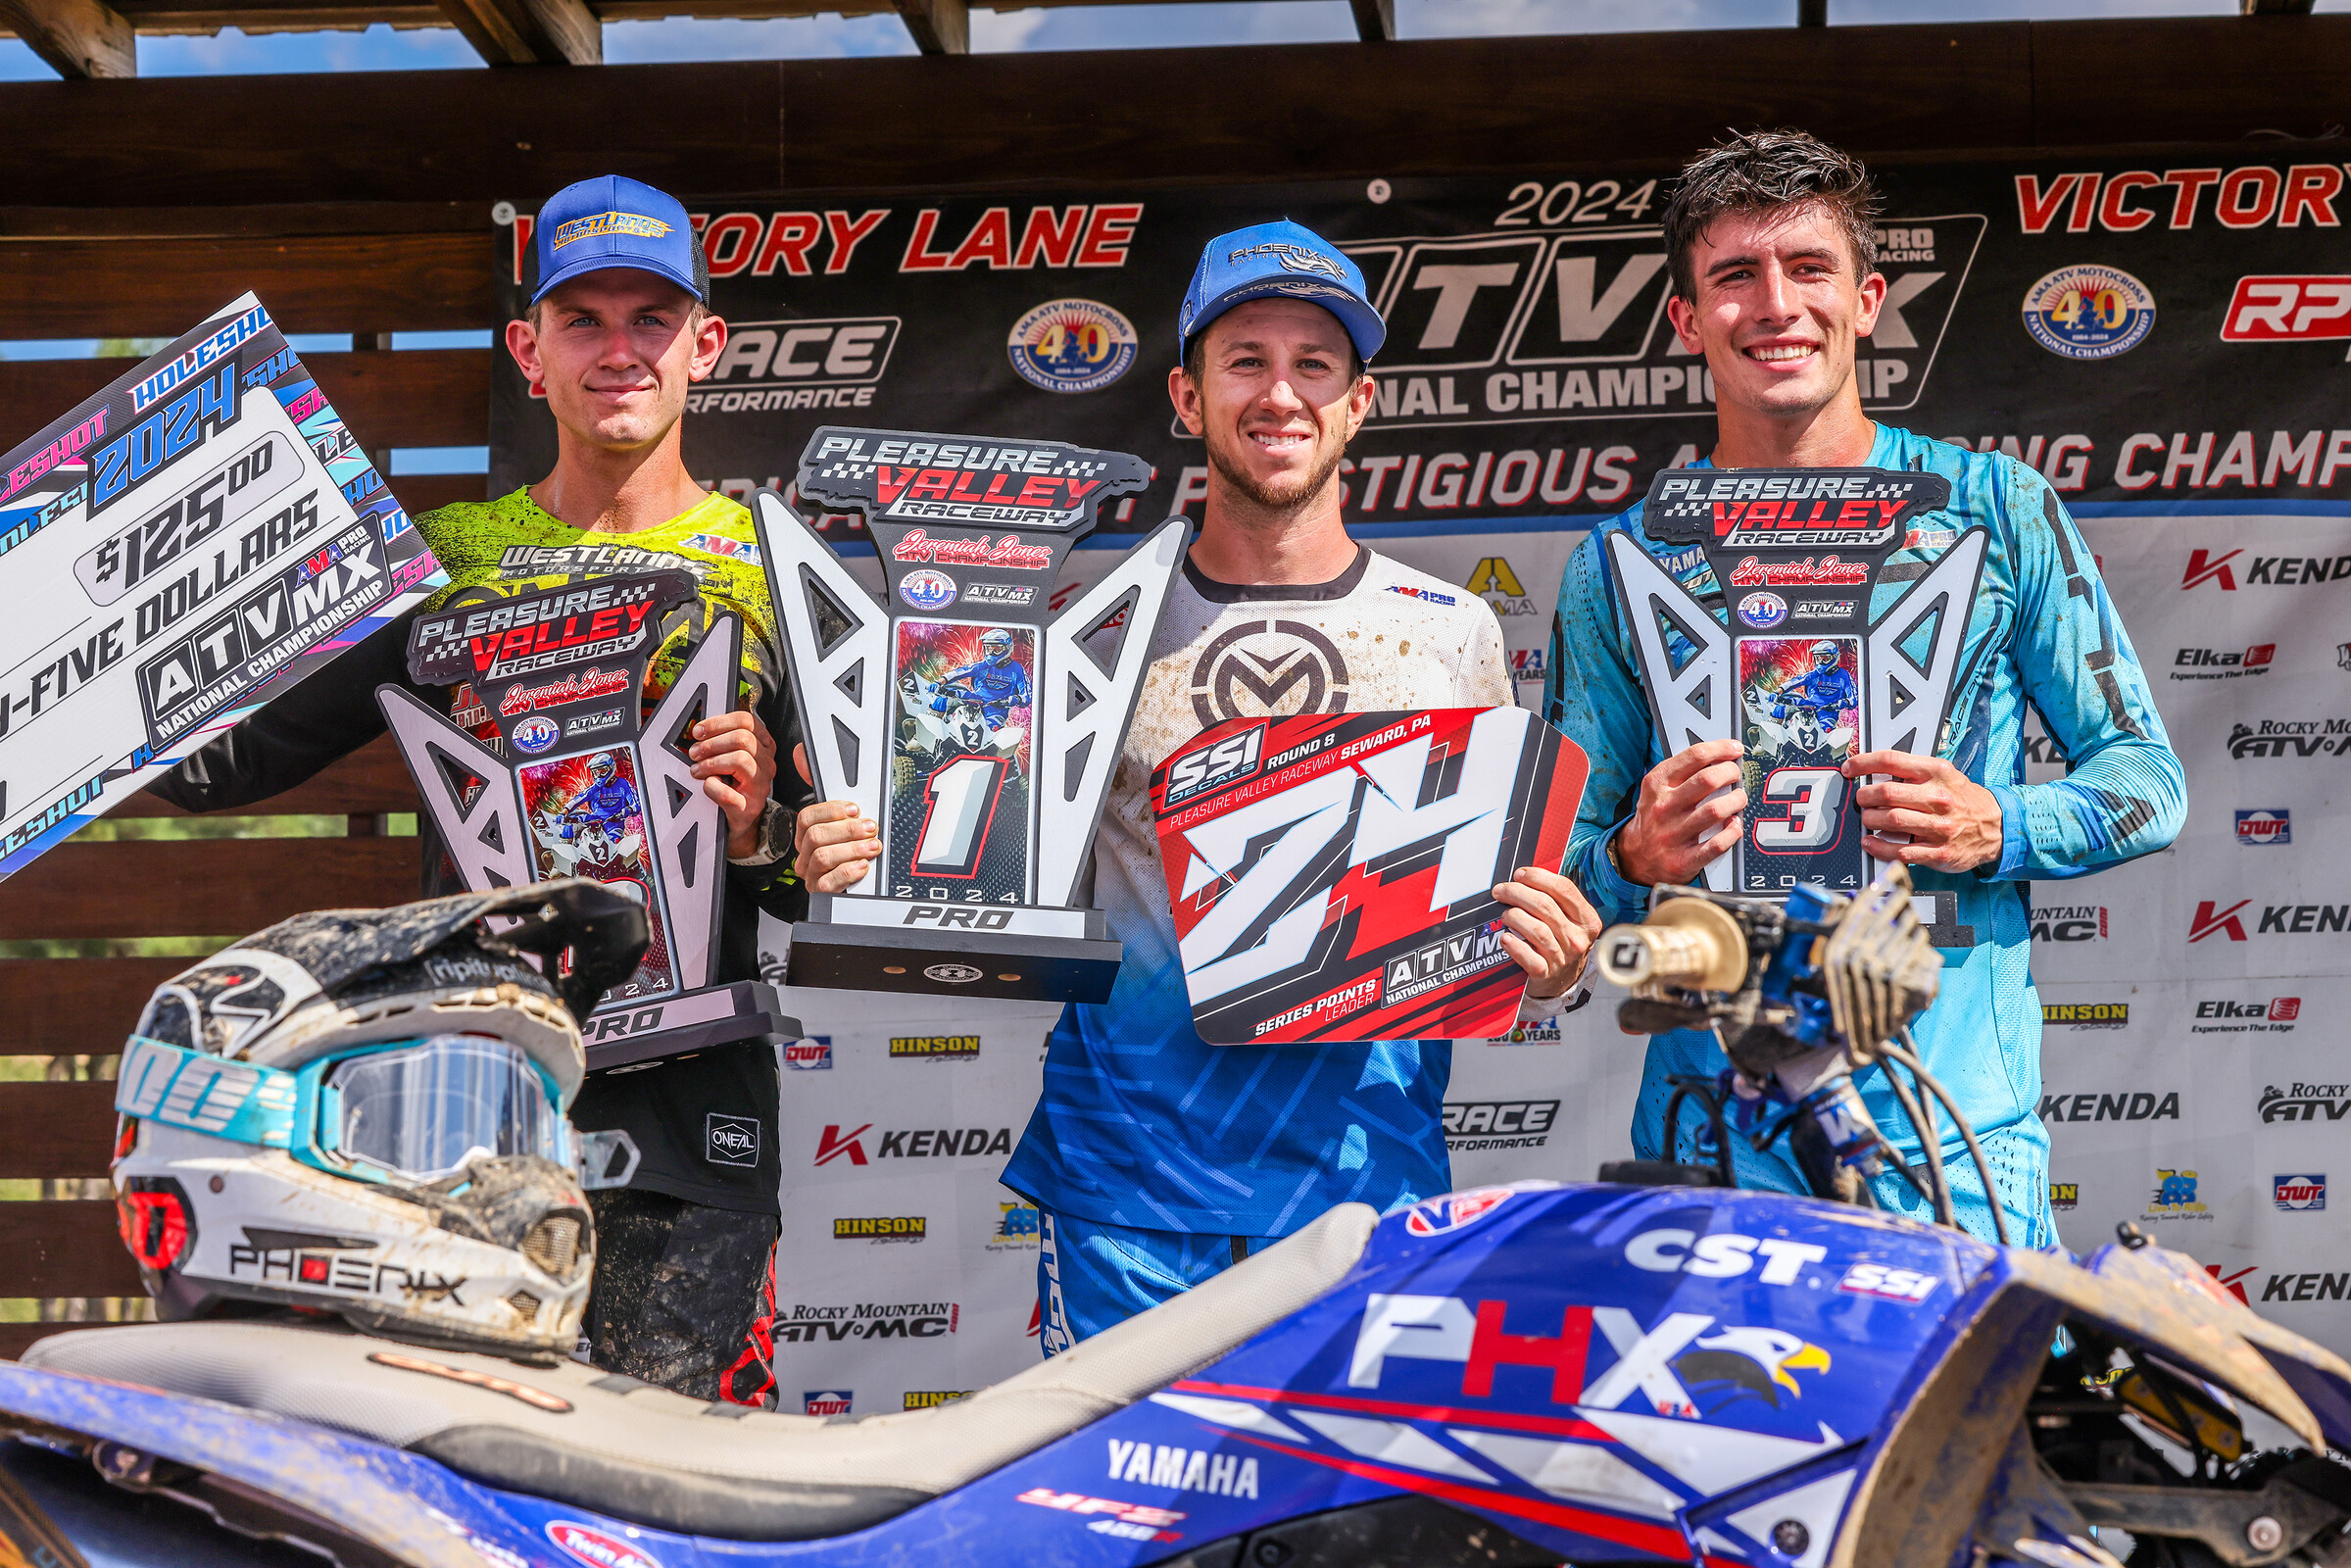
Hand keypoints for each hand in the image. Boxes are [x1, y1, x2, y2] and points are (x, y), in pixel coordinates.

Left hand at [690, 711, 778, 856]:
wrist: (739, 821)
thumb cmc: (734, 785)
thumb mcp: (734, 757)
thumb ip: (724, 739)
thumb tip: (699, 729)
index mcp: (764, 746)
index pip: (747, 721)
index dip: (718, 723)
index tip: (698, 731)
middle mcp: (767, 764)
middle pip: (743, 738)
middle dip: (711, 743)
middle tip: (694, 753)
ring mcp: (760, 787)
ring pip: (740, 759)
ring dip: (710, 763)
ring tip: (697, 770)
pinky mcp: (748, 808)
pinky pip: (726, 792)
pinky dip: (710, 787)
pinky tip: (706, 786)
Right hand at [790, 742, 881, 892]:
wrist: (862, 888)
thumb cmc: (853, 847)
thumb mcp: (847, 815)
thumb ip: (830, 787)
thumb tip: (802, 752)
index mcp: (808, 833)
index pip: (808, 817)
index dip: (832, 811)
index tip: (856, 809)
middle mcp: (806, 854)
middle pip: (816, 836)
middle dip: (848, 830)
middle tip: (871, 828)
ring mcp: (812, 875)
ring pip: (821, 856)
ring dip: (851, 849)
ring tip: (872, 847)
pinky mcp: (822, 894)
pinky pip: (827, 884)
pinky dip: (847, 872)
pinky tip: (862, 867)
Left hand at [1491, 865, 1602, 1001]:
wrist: (1562, 980)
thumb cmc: (1561, 942)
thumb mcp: (1570, 920)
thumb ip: (1555, 899)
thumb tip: (1523, 877)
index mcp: (1587, 920)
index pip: (1564, 889)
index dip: (1538, 877)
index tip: (1519, 874)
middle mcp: (1577, 938)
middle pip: (1545, 906)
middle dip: (1517, 893)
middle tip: (1501, 890)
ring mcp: (1563, 957)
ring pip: (1536, 929)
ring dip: (1514, 916)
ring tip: (1505, 915)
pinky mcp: (1546, 974)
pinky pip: (1528, 957)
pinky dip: (1514, 946)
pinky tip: (1505, 938)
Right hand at [1615, 738, 1745, 886]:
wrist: (1635, 856)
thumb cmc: (1655, 816)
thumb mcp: (1657, 788)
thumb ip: (1683, 771)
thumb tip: (1720, 756)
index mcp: (1657, 784)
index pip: (1694, 756)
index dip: (1721, 749)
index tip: (1734, 749)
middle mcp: (1664, 807)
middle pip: (1708, 779)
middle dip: (1731, 772)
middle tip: (1736, 775)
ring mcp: (1673, 834)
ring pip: (1716, 810)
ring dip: (1736, 801)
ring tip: (1738, 799)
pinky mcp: (1683, 859)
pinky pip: (1716, 844)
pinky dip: (1732, 833)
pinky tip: (1734, 825)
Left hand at [1844, 749, 2003, 871]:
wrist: (1997, 826)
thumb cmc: (1963, 799)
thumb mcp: (1944, 775)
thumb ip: (1913, 771)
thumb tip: (1872, 771)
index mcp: (1937, 773)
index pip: (1891, 760)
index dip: (1863, 763)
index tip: (1849, 768)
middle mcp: (1939, 798)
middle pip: (1886, 793)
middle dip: (1864, 797)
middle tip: (1861, 800)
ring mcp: (1939, 827)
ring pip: (1891, 820)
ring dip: (1870, 820)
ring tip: (1867, 819)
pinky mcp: (1938, 852)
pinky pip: (1900, 850)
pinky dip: (1878, 847)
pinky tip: (1870, 842)